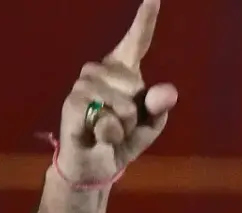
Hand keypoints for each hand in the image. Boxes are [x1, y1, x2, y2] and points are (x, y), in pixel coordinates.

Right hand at [57, 0, 176, 183]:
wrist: (96, 164)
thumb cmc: (123, 139)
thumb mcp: (150, 125)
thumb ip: (160, 107)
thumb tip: (167, 90)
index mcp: (124, 71)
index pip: (138, 41)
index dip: (146, 19)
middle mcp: (101, 70)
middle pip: (137, 86)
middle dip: (138, 115)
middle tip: (122, 125)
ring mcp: (85, 83)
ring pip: (124, 104)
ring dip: (124, 126)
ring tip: (109, 130)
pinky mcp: (74, 101)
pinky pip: (107, 116)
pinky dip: (111, 132)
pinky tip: (98, 134)